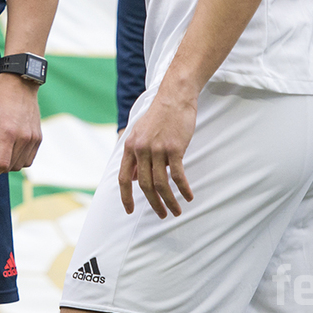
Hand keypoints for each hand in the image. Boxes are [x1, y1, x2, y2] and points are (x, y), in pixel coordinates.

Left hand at [0, 74, 42, 179]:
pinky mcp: (39, 138)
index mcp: (8, 134)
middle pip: (10, 167)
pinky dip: (19, 160)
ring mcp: (33, 139)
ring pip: (20, 165)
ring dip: (8, 165)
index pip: (1, 165)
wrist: (19, 86)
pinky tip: (10, 151)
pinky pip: (29, 159)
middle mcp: (24, 138)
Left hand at [119, 91, 195, 217]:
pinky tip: (188, 197)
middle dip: (153, 204)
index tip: (129, 211)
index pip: (124, 178)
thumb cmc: (159, 116)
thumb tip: (135, 179)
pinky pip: (178, 175)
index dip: (126, 197)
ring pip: (161, 184)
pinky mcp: (174, 148)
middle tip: (162, 216)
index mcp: (130, 147)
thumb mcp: (140, 134)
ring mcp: (157, 149)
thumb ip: (136, 156)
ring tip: (176, 211)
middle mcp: (141, 150)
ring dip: (169, 201)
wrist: (174, 97)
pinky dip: (183, 189)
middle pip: (145, 185)